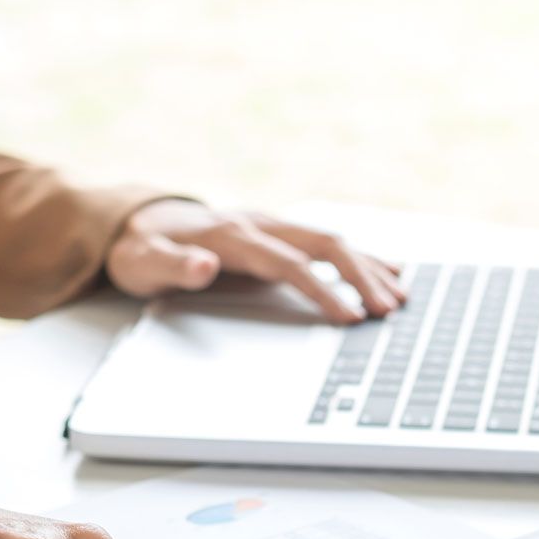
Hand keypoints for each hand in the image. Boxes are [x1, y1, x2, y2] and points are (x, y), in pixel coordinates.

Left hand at [104, 198, 404, 323]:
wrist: (138, 221)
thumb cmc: (141, 249)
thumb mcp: (143, 262)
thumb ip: (174, 265)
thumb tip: (205, 264)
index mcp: (233, 236)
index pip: (289, 264)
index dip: (322, 290)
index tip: (350, 317)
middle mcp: (260, 224)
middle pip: (324, 245)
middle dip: (361, 277)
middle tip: (388, 310)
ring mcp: (272, 225)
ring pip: (332, 241)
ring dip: (368, 267)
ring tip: (400, 297)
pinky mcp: (278, 232)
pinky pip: (327, 242)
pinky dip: (360, 256)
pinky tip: (389, 271)